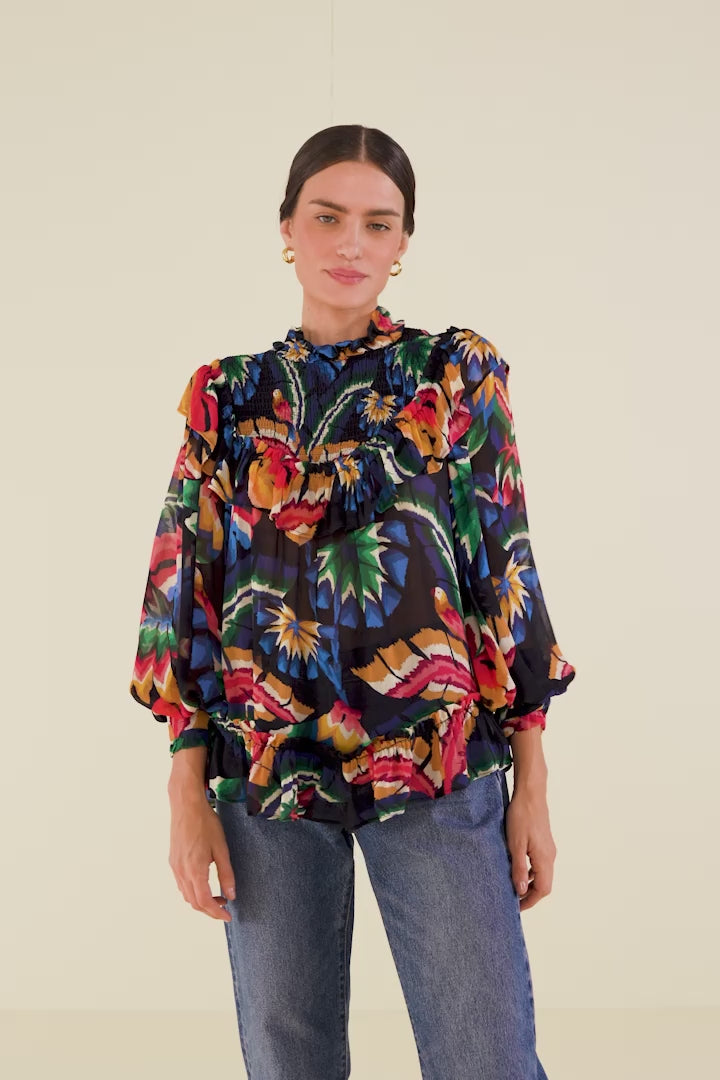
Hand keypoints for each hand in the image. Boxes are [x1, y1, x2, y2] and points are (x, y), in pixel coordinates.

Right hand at [168, 792, 235, 921]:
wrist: (186, 806)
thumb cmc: (205, 824)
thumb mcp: (222, 849)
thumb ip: (226, 874)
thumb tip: (231, 895)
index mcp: (195, 871)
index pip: (205, 902)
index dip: (217, 913)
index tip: (228, 917)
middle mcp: (181, 872)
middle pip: (194, 902)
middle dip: (209, 910)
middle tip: (225, 908)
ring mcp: (175, 867)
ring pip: (186, 895)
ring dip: (201, 901)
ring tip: (217, 897)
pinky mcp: (173, 861)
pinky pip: (181, 884)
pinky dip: (192, 891)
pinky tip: (204, 884)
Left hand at [505, 783, 555, 910]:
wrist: (531, 793)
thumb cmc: (521, 817)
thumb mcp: (515, 844)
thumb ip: (518, 869)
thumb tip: (521, 891)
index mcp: (544, 859)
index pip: (542, 890)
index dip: (530, 901)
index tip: (516, 908)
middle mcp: (550, 856)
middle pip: (544, 884)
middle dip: (530, 895)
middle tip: (513, 900)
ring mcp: (548, 849)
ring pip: (542, 874)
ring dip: (530, 884)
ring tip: (513, 887)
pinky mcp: (544, 842)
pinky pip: (540, 864)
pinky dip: (530, 872)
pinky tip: (518, 868)